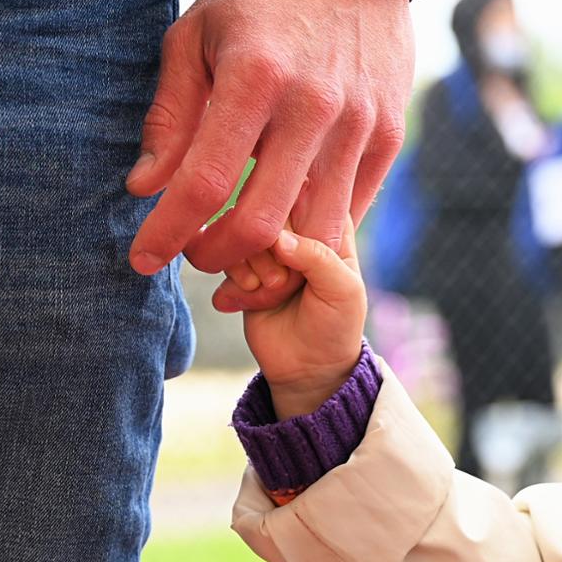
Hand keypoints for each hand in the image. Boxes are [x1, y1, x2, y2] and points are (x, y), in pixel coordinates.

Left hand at [126, 0, 412, 308]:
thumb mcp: (196, 37)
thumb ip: (172, 115)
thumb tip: (146, 188)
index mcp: (255, 77)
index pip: (205, 181)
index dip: (168, 231)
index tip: (143, 258)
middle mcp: (314, 107)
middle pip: (261, 220)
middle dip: (215, 254)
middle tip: (193, 253)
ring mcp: (360, 124)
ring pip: (313, 227)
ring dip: (268, 253)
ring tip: (238, 243)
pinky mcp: (389, 134)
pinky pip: (351, 207)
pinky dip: (313, 226)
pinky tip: (285, 217)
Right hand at [237, 231, 367, 419]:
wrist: (308, 369)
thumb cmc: (336, 326)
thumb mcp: (343, 291)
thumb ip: (318, 257)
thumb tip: (279, 237)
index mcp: (329, 228)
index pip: (306, 193)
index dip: (296, 219)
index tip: (297, 249)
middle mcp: (296, 233)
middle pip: (265, 213)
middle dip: (269, 250)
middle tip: (282, 282)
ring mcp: (265, 251)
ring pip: (238, 234)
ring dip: (247, 267)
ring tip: (267, 293)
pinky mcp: (240, 272)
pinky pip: (219, 261)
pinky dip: (232, 286)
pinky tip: (248, 304)